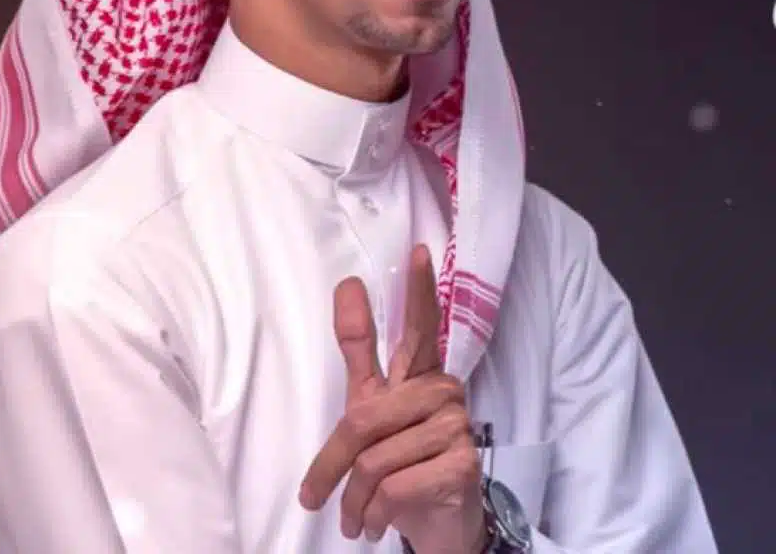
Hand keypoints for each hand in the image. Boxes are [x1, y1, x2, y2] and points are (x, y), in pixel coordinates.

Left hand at [298, 245, 486, 553]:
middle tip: (315, 496)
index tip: (417, 251)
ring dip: (355, 499)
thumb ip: (359, 349)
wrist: (439, 526)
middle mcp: (443, 390)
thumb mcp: (369, 405)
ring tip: (358, 516)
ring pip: (375, 460)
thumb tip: (348, 285)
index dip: (418, 290)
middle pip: (363, 417)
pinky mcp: (462, 466)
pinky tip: (381, 522)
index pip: (421, 325)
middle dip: (333, 464)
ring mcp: (457, 427)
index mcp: (419, 371)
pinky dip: (376, 513)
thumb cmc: (399, 458)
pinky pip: (395, 487)